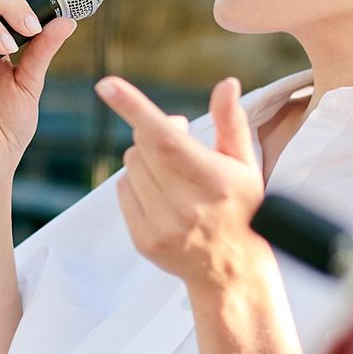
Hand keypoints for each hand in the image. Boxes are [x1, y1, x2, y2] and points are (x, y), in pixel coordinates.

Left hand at [101, 75, 266, 290]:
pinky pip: (122, 190)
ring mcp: (162, 226)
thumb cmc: (241, 207)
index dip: (135, 109)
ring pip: (130, 166)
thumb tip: (226, 84)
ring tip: (173, 177)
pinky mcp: (144, 240)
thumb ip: (231, 122)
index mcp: (213, 180)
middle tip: (177, 145)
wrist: (232, 269)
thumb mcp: (245, 164)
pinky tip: (161, 196)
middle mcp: (185, 205)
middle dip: (153, 135)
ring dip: (145, 161)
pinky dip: (135, 184)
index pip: (165, 138)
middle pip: (142, 146)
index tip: (107, 85)